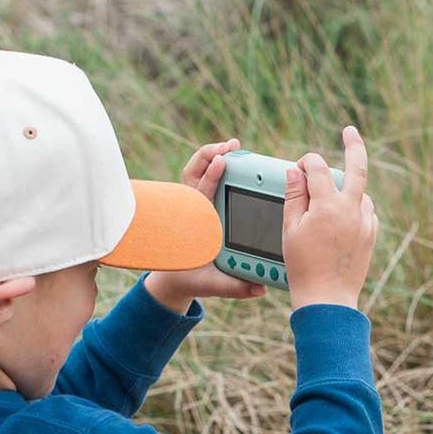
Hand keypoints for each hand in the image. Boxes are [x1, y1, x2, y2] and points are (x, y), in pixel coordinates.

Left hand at [144, 138, 266, 313]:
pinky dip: (212, 163)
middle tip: (231, 146)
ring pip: (195, 171)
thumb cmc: (191, 278)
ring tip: (232, 145)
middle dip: (210, 155)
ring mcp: (191, 203)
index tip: (220, 162)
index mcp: (192, 226)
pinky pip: (201, 176)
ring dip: (211, 155)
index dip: (209, 177)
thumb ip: (234, 287)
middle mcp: (189, 210)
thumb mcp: (211, 284)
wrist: (173, 278)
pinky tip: (230, 155)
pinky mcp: (196, 201)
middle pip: (193, 173)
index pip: (200, 195)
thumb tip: (259, 288)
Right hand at [283, 125, 377, 310]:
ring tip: (331, 195)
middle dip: (354, 145)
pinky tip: (342, 216)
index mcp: (328, 206)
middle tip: (350, 130)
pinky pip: (367, 212)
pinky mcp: (371, 236)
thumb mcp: (290, 230)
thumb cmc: (303, 267)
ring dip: (348, 187)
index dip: (307, 162)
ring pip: (361, 192)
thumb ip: (294, 196)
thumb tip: (295, 171)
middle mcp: (352, 210)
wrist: (327, 299)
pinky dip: (356, 208)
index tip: (299, 167)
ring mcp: (365, 223)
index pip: (319, 168)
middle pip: (357, 167)